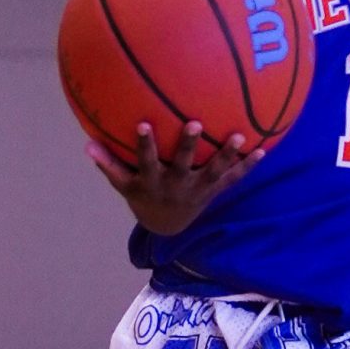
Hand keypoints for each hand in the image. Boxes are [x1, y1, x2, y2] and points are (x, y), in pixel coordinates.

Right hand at [88, 121, 259, 236]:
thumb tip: (86, 144)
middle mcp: (175, 185)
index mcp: (152, 181)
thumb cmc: (142, 195)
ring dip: (226, 154)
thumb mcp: (123, 184)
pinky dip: (247, 166)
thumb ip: (107, 164)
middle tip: (195, 123)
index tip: (143, 125)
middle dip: (187, 145)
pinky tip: (263, 149)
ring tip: (240, 136)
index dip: (144, 145)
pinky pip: (232, 179)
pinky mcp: (213, 191)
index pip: (145, 161)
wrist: (166, 225)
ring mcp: (197, 189)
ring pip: (212, 171)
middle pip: (182, 164)